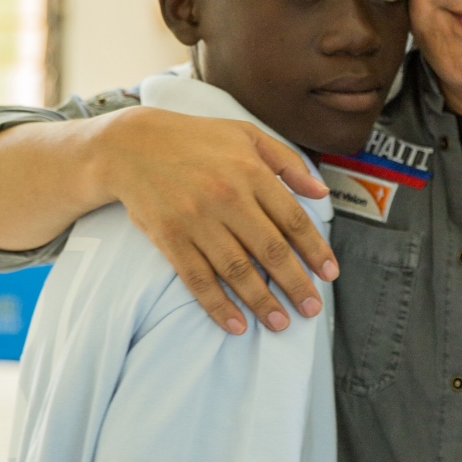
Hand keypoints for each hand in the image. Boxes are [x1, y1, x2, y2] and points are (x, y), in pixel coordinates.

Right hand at [99, 107, 337, 332]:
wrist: (130, 144)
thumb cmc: (196, 139)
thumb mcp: (247, 136)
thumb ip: (288, 163)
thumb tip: (321, 192)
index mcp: (251, 172)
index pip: (292, 220)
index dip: (314, 250)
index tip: (330, 274)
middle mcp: (226, 197)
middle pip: (270, 250)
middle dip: (295, 284)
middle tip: (311, 309)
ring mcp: (195, 220)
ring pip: (236, 269)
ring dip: (262, 301)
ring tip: (281, 323)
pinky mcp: (169, 237)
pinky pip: (197, 278)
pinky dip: (217, 305)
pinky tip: (236, 325)